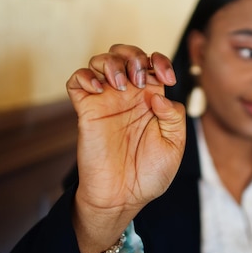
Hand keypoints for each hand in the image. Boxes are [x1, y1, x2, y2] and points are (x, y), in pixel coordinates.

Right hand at [66, 45, 185, 252]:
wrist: (123, 197)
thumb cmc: (149, 174)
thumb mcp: (174, 145)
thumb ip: (174, 116)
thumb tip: (158, 94)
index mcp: (151, 99)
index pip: (153, 64)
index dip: (160, 61)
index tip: (167, 78)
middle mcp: (128, 96)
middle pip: (125, 54)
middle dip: (133, 56)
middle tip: (140, 79)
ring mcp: (106, 101)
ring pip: (100, 61)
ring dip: (111, 63)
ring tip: (121, 86)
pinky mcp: (86, 110)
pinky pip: (77, 81)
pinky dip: (85, 76)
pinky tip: (98, 89)